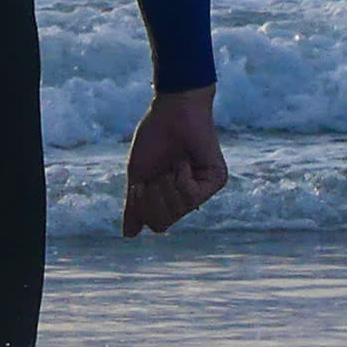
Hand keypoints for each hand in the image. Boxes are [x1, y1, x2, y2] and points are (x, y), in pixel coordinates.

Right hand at [121, 84, 226, 238]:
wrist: (171, 110)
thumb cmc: (155, 137)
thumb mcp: (138, 175)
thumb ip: (135, 206)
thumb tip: (128, 235)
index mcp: (171, 197)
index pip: (156, 224)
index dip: (142, 207)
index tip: (140, 183)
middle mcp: (190, 197)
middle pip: (165, 223)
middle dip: (153, 198)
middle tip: (157, 173)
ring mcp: (205, 190)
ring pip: (178, 212)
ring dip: (166, 185)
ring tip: (171, 164)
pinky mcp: (217, 180)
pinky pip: (191, 196)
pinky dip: (181, 178)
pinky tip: (183, 162)